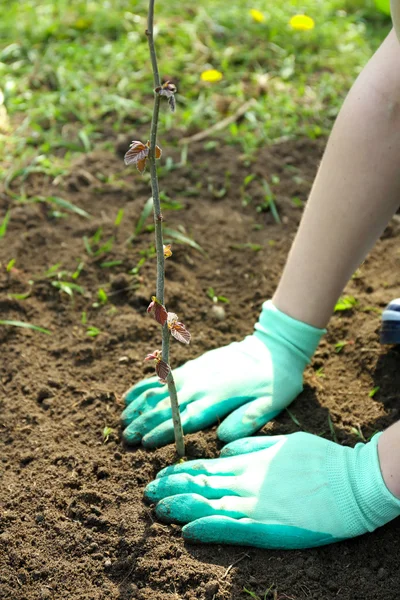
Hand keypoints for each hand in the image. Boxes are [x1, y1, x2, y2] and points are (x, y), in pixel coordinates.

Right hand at [121, 301, 322, 446]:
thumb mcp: (271, 404)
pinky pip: (164, 377)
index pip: (184, 418)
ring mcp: (195, 373)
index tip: (144, 442)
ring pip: (160, 391)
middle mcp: (201, 385)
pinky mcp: (194, 366)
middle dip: (143, 422)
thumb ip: (247, 420)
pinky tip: (130, 395)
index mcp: (217, 399)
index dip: (162, 431)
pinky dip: (145, 386)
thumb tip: (221, 439)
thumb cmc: (275, 381)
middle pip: (166, 406)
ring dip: (140, 405)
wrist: (274, 347)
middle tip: (125, 437)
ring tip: (122, 420)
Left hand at [144, 432, 399, 548]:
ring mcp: (255, 504)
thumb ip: (250, 444)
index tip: (160, 475)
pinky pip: (232, 528)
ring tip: (157, 509)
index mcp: (249, 462)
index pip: (206, 467)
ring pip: (209, 504)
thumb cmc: (319, 459)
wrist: (350, 482)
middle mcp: (246, 482)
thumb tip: (225, 448)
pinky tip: (188, 530)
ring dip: (181, 506)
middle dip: (171, 488)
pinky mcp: (268, 526)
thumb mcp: (281, 441)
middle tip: (148, 492)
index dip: (181, 472)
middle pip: (201, 484)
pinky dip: (208, 528)